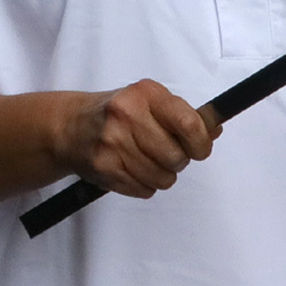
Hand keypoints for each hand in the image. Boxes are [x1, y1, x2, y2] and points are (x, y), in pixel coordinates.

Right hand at [54, 79, 218, 197]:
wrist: (70, 126)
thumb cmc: (116, 113)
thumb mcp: (149, 102)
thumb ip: (183, 115)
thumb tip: (214, 128)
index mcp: (145, 94)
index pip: (189, 124)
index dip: (201, 143)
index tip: (199, 148)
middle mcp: (128, 115)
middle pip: (178, 157)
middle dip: (177, 160)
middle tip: (163, 151)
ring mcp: (114, 142)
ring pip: (163, 178)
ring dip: (160, 175)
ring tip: (144, 160)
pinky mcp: (105, 167)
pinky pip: (145, 190)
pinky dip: (143, 185)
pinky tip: (130, 168)